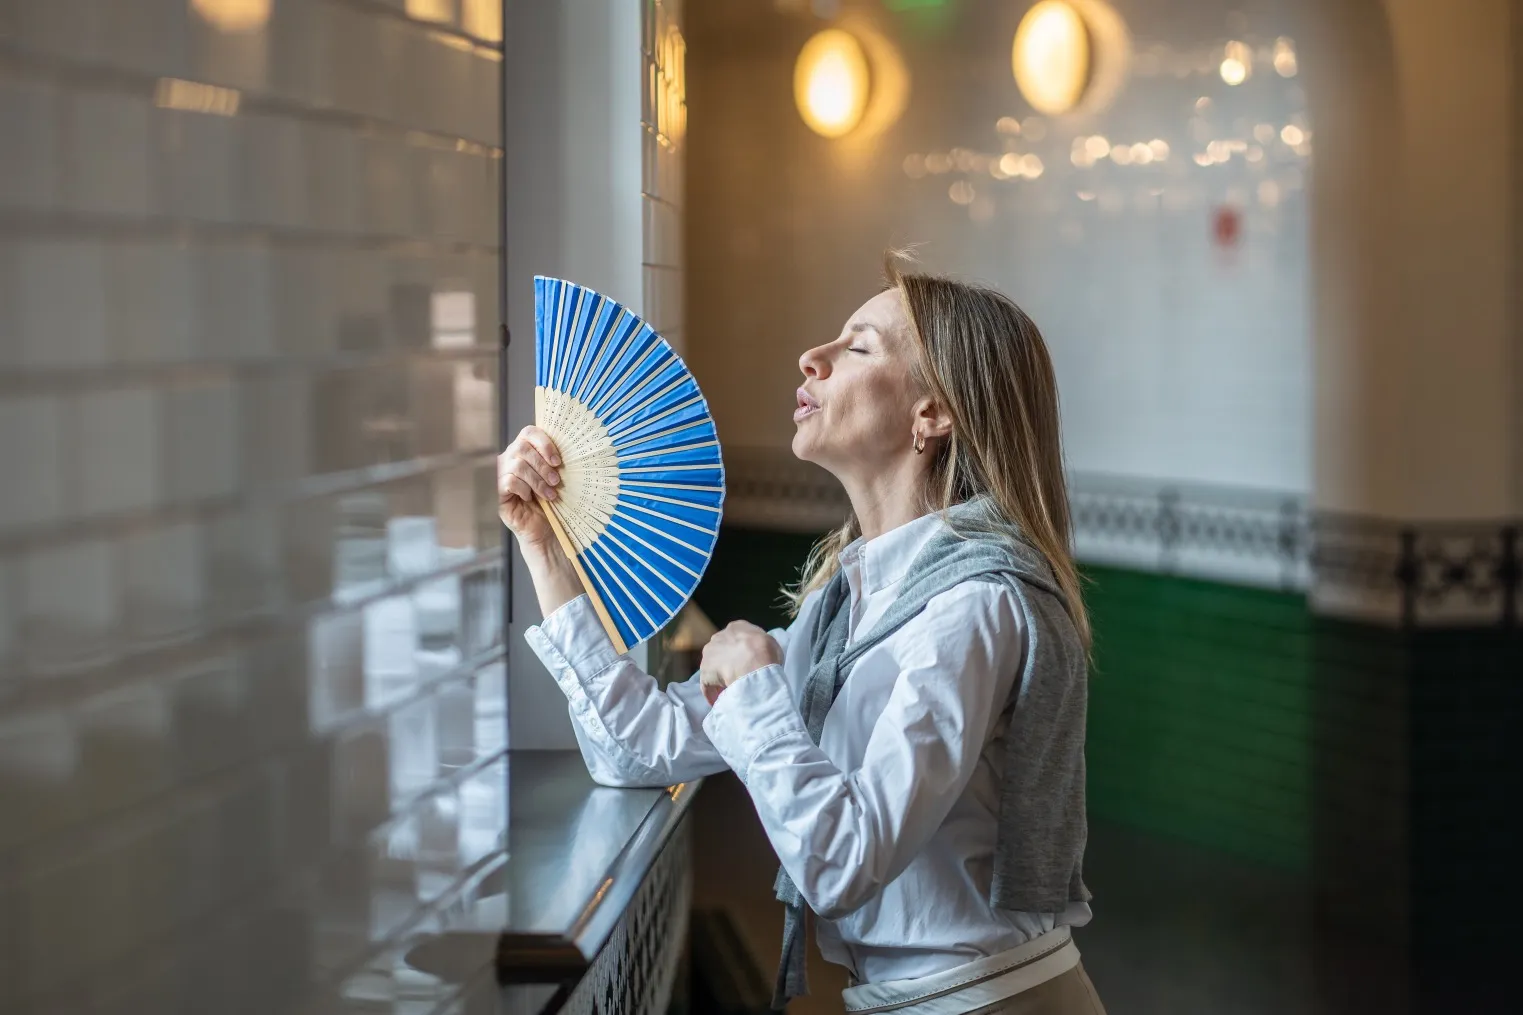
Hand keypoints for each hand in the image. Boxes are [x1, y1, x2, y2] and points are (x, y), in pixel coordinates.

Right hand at [498, 426, 562, 550]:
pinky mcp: (497, 491)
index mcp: (524, 450)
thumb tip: (567, 448)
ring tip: (549, 494)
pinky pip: (509, 481)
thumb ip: (554, 460)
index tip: (558, 461)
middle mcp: (509, 458)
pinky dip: (524, 489)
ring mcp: (501, 474)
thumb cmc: (551, 501)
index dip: (544, 443)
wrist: (544, 528)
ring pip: (517, 466)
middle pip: (522, 448)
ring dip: (537, 481)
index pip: (528, 432)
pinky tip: (531, 498)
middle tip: (556, 481)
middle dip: (542, 465)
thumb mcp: (556, 477)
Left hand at [699, 621, 782, 703]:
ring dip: (720, 679)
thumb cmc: (765, 652)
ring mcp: (708, 654)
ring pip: (713, 668)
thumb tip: (758, 656)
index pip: (735, 639)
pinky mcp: (704, 672)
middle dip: (728, 664)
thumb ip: (760, 647)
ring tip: (730, 691)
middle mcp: (718, 637)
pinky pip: (708, 685)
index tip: (746, 664)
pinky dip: (713, 693)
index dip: (741, 653)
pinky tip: (721, 701)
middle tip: (737, 677)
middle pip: (722, 652)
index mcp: (736, 627)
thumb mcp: (771, 643)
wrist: (753, 663)